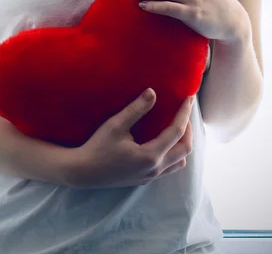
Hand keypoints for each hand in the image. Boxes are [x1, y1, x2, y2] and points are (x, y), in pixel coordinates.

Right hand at [67, 89, 193, 188]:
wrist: (82, 172)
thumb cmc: (97, 147)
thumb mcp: (116, 125)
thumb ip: (136, 109)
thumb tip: (153, 92)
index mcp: (150, 155)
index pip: (176, 132)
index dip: (184, 114)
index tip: (189, 99)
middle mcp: (155, 169)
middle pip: (184, 150)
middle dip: (188, 130)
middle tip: (184, 112)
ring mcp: (150, 177)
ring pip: (179, 162)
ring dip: (182, 144)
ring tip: (176, 127)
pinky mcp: (144, 179)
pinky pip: (168, 168)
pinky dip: (173, 154)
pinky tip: (163, 143)